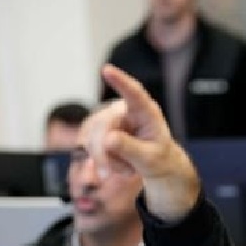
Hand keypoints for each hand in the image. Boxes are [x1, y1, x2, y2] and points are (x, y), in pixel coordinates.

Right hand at [91, 63, 199, 222]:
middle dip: (105, 153)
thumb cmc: (158, 157)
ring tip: (127, 169)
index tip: (107, 69)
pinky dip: (101, 161)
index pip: (134, 93)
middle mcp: (124, 110)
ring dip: (105, 160)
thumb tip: (108, 139)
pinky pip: (88, 144)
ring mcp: (109, 118)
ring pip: (91, 137)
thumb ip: (131, 149)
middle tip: (118, 176)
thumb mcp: (150, 158)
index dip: (120, 81)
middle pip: (103, 125)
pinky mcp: (97, 129)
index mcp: (146, 111)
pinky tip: (116, 165)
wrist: (154, 164)